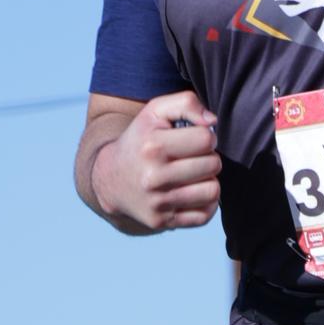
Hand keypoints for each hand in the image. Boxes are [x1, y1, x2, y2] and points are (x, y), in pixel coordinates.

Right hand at [93, 91, 221, 232]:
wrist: (110, 179)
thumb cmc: (141, 140)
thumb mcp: (155, 111)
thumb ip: (186, 103)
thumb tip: (212, 121)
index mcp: (153, 146)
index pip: (206, 139)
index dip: (206, 136)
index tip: (194, 138)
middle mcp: (154, 177)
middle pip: (213, 165)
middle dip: (208, 158)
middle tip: (194, 157)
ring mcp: (158, 203)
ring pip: (212, 191)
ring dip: (209, 181)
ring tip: (194, 175)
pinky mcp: (162, 222)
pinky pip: (204, 215)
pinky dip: (206, 204)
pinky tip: (193, 192)